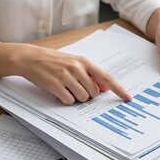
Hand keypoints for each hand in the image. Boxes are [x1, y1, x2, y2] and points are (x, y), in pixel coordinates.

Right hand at [0, 43, 131, 104]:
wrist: (31, 58)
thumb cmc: (55, 61)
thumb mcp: (75, 63)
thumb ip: (91, 75)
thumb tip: (105, 88)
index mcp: (84, 62)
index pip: (107, 78)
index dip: (119, 89)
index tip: (128, 97)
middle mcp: (77, 68)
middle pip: (93, 93)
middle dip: (87, 94)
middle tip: (75, 87)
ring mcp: (66, 76)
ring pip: (82, 98)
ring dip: (76, 98)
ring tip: (66, 88)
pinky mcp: (55, 85)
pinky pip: (69, 101)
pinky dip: (65, 100)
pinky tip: (59, 91)